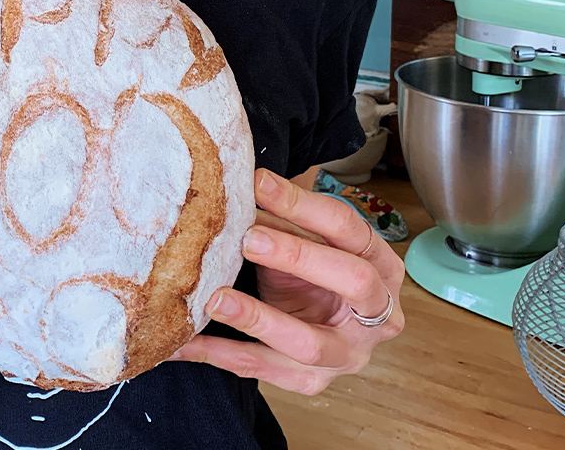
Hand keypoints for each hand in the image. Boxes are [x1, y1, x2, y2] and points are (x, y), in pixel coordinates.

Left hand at [171, 168, 404, 395]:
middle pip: (352, 281)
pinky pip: (263, 369)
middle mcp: (379, 313)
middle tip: (248, 239)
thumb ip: (281, 218)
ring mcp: (347, 354)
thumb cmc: (315, 273)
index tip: (257, 183)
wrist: (325, 325)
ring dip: (257, 318)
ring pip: (308, 342)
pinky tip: (184, 342)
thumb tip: (236, 186)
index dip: (303, 205)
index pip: (348, 227)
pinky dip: (220, 355)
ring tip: (215, 298)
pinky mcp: (312, 381)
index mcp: (380, 264)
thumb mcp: (305, 240)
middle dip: (298, 256)